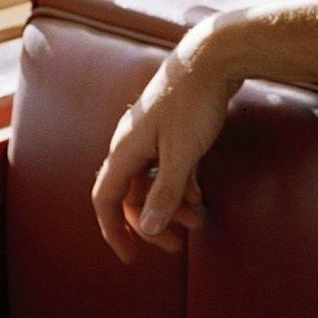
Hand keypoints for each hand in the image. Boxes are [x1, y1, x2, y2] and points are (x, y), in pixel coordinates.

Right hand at [91, 20, 239, 262]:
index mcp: (124, 150)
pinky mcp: (170, 131)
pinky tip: (199, 198)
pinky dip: (181, 187)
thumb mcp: (182, 154)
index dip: (114, 231)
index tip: (130, 258)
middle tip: (176, 246)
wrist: (211, 58)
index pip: (106, 200)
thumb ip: (165, 193)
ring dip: (171, 207)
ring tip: (198, 221)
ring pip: (151, 183)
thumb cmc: (194, 103)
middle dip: (151, 224)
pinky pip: (167, 169)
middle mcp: (131, 145)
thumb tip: (146, 229)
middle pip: (130, 196)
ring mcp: (150, 137)